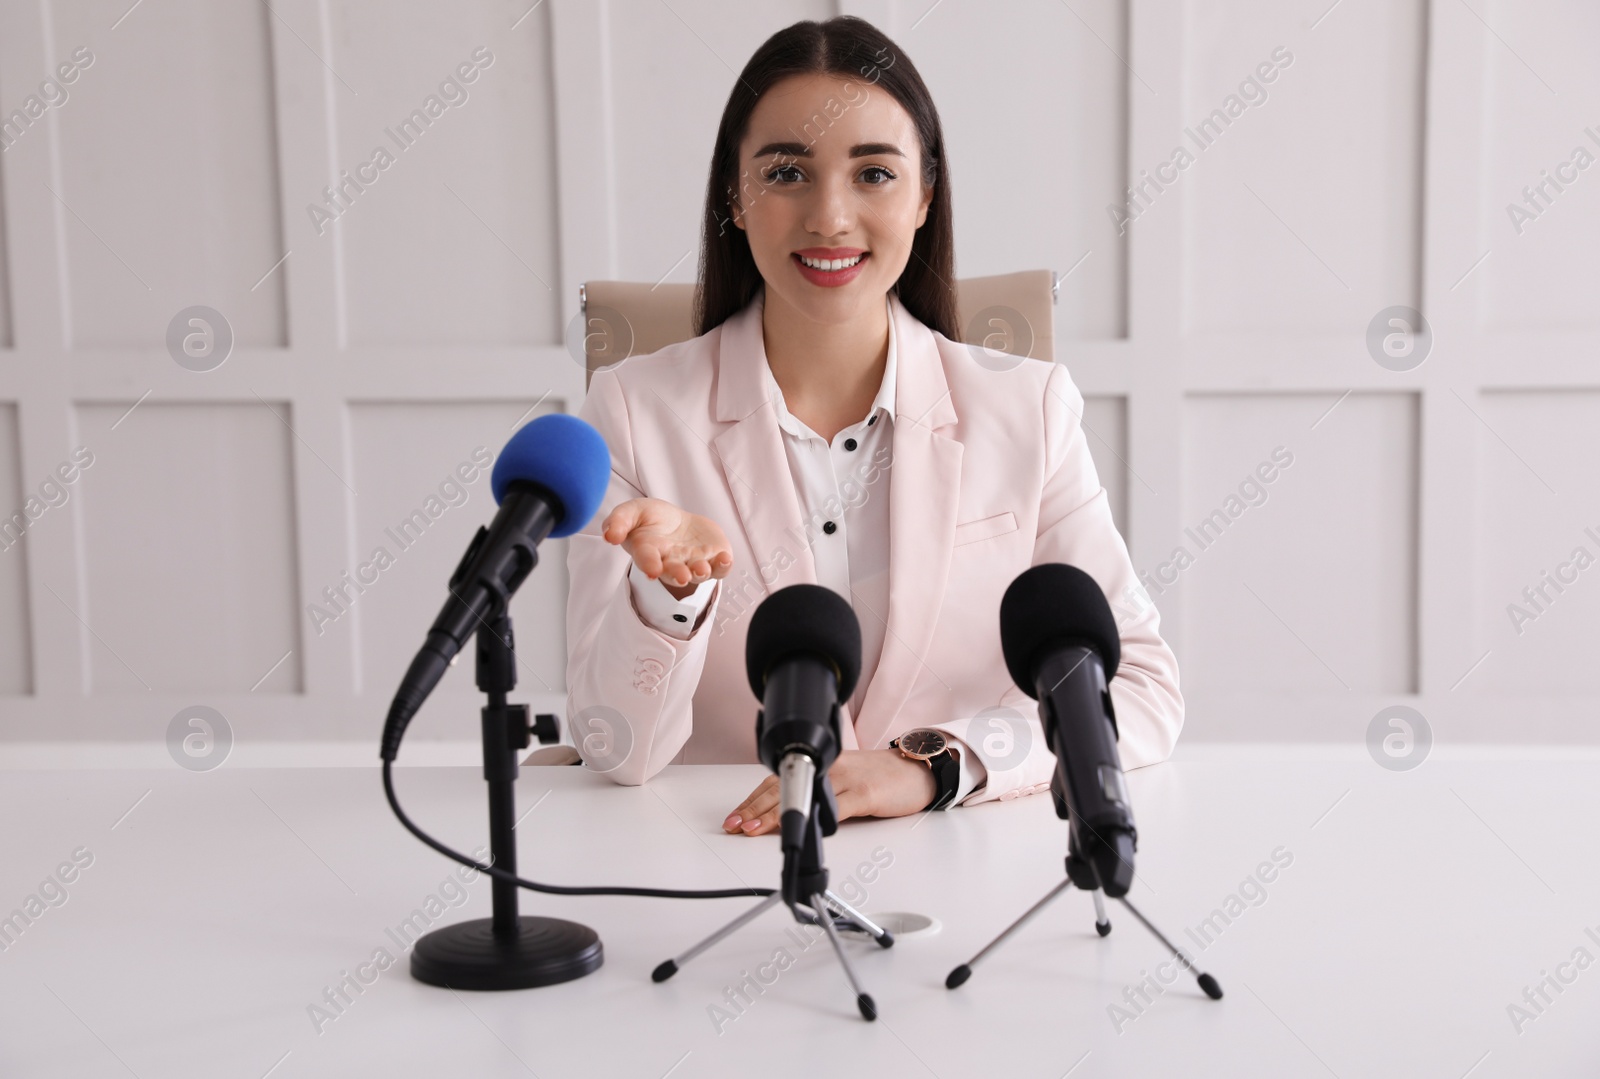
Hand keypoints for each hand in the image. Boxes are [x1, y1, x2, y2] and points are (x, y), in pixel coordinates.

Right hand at [602, 497, 733, 598]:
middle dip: (677, 575)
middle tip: (682, 576)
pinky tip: (725, 558)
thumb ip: (619, 521)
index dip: (649, 565)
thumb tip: (609, 535)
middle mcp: (672, 562)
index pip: (647, 560)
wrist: (676, 523)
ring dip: (701, 572)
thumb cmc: (650, 519)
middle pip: (674, 573)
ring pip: (698, 573)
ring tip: (701, 568)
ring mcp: (693, 562)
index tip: (651, 571)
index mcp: (649, 552)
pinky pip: (720, 567)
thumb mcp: (631, 512)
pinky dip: (724, 565)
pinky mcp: (713, 558)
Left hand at [722, 749, 940, 835]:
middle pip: (784, 788)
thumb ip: (816, 791)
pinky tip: (800, 829)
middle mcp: (829, 768)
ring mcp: (847, 780)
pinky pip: (836, 808)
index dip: (753, 799)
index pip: (778, 780)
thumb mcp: (842, 779)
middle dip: (755, 809)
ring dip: (775, 816)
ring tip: (753, 829)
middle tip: (734, 825)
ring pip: (803, 798)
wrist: (917, 770)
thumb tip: (784, 814)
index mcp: (821, 764)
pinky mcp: (866, 794)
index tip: (735, 815)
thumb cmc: (881, 777)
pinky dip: (816, 819)